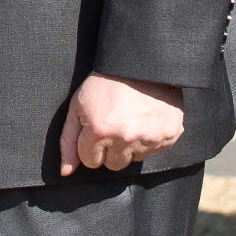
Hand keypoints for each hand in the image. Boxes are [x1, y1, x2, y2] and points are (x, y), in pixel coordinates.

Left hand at [59, 71, 184, 175]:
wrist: (140, 64)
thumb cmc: (105, 83)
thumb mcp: (78, 106)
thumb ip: (69, 141)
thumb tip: (66, 172)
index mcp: (99, 131)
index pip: (90, 161)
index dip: (91, 145)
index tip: (97, 129)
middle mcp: (125, 138)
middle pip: (113, 164)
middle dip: (111, 149)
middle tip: (114, 124)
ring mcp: (149, 138)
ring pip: (134, 159)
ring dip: (131, 145)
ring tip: (130, 120)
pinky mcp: (169, 135)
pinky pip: (155, 150)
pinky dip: (150, 139)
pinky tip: (146, 119)